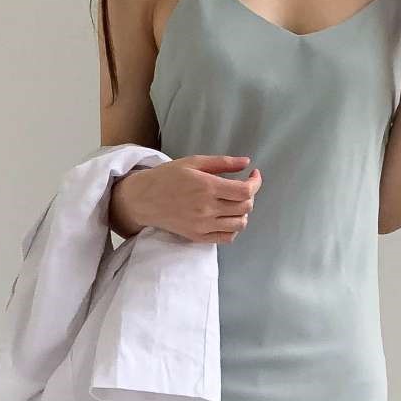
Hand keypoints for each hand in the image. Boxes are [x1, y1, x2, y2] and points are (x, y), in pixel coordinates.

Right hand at [111, 154, 260, 242]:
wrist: (144, 199)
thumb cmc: (168, 177)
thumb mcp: (194, 162)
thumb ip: (222, 163)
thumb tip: (246, 162)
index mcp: (207, 187)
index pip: (245, 191)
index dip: (256, 183)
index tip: (254, 175)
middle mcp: (207, 209)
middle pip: (245, 207)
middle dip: (250, 195)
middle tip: (242, 187)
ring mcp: (203, 226)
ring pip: (239, 224)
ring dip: (243, 212)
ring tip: (235, 203)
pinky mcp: (198, 237)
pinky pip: (227, 237)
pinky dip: (233, 228)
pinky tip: (228, 217)